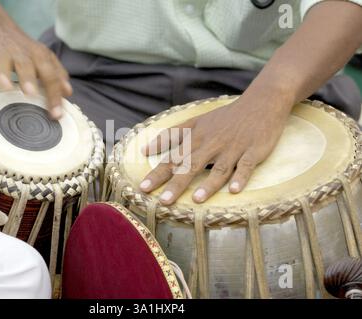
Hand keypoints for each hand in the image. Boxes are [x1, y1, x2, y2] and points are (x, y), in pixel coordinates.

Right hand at [0, 17, 71, 118]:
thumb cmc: (21, 49)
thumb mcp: (41, 56)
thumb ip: (56, 74)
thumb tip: (68, 92)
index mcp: (39, 56)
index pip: (50, 75)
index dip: (54, 95)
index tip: (56, 115)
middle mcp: (21, 53)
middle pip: (28, 66)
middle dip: (30, 79)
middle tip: (32, 94)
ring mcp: (0, 54)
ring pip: (2, 64)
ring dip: (4, 75)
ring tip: (7, 87)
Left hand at [139, 97, 291, 204]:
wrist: (259, 103)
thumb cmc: (224, 118)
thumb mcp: (196, 122)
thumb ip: (171, 135)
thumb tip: (145, 149)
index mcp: (196, 138)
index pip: (173, 158)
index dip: (157, 173)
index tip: (143, 188)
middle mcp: (212, 144)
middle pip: (192, 165)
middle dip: (177, 183)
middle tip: (164, 201)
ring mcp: (233, 148)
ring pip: (219, 168)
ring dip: (209, 184)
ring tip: (197, 200)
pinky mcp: (253, 151)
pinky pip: (246, 166)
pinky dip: (241, 177)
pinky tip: (235, 190)